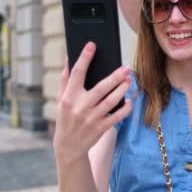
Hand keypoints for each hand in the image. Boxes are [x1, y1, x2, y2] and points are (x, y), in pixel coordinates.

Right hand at [53, 42, 132, 158]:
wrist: (69, 146)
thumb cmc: (66, 117)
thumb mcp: (60, 99)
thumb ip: (65, 79)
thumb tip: (68, 57)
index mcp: (69, 97)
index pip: (77, 73)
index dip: (84, 58)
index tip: (92, 45)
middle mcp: (80, 107)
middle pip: (101, 88)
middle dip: (115, 77)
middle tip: (126, 68)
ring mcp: (92, 118)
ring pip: (112, 101)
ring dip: (123, 89)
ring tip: (130, 79)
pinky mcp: (101, 127)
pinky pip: (118, 115)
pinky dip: (126, 107)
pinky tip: (131, 99)